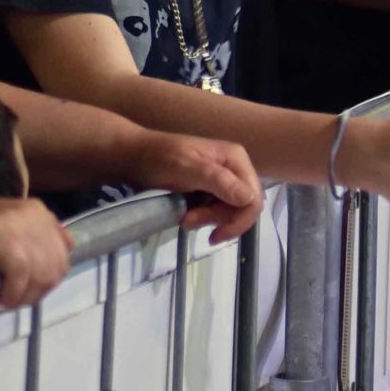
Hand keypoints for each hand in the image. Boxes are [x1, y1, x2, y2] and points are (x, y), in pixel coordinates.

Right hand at [0, 199, 72, 309]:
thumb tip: (69, 248)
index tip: (23, 292)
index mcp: (35, 210)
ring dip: (22, 296)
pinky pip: (21, 271)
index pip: (63, 254)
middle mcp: (28, 211)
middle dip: (35, 292)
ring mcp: (11, 220)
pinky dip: (11, 292)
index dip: (46, 281)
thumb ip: (34, 236)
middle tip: (9, 300)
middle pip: (55, 267)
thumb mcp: (4, 228)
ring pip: (41, 272)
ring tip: (0, 300)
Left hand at [123, 131, 263, 240]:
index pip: (253, 198)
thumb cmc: (160, 158)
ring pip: (230, 212)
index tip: (214, 234)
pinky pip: (218, 211)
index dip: (239, 221)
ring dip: (208, 220)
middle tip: (188, 221)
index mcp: (235, 159)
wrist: (136, 156)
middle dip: (218, 219)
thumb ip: (219, 181)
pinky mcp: (211, 190)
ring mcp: (224, 180)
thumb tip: (249, 199)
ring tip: (184, 218)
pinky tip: (187, 215)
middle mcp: (235, 169)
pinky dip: (204, 218)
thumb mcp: (188, 168)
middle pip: (243, 208)